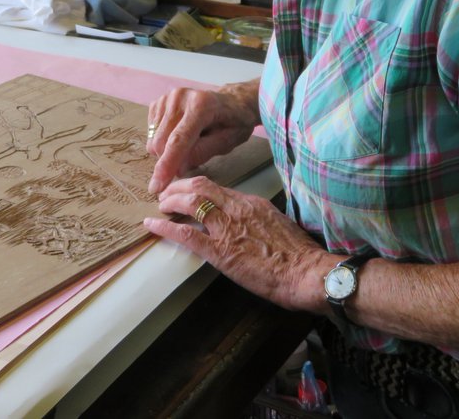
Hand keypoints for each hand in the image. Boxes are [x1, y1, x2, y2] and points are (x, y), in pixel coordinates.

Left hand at [144, 176, 328, 312]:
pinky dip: (165, 227)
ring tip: (159, 206)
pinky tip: (152, 225)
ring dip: (170, 202)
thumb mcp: (277, 224)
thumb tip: (244, 221)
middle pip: (199, 186)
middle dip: (177, 187)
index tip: (185, 190)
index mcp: (250, 203)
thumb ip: (257, 218)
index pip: (217, 187)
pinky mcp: (220, 251)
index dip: (196, 187)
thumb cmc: (298, 255)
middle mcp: (236, 208)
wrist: (306, 272)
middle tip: (165, 193)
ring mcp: (227, 228)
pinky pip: (186, 234)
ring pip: (190, 202)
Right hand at [146, 81, 258, 193]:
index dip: (166, 165)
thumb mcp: (227, 141)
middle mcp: (179, 98)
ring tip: (188, 144)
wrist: (231, 101)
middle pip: (160, 141)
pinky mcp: (158, 101)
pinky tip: (179, 134)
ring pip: (153, 139)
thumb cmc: (233, 122)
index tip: (156, 187)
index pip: (178, 140)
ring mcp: (167, 97)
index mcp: (200, 105)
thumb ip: (202, 153)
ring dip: (166, 151)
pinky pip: (151, 132)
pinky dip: (163, 140)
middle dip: (169, 160)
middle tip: (187, 163)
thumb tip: (176, 169)